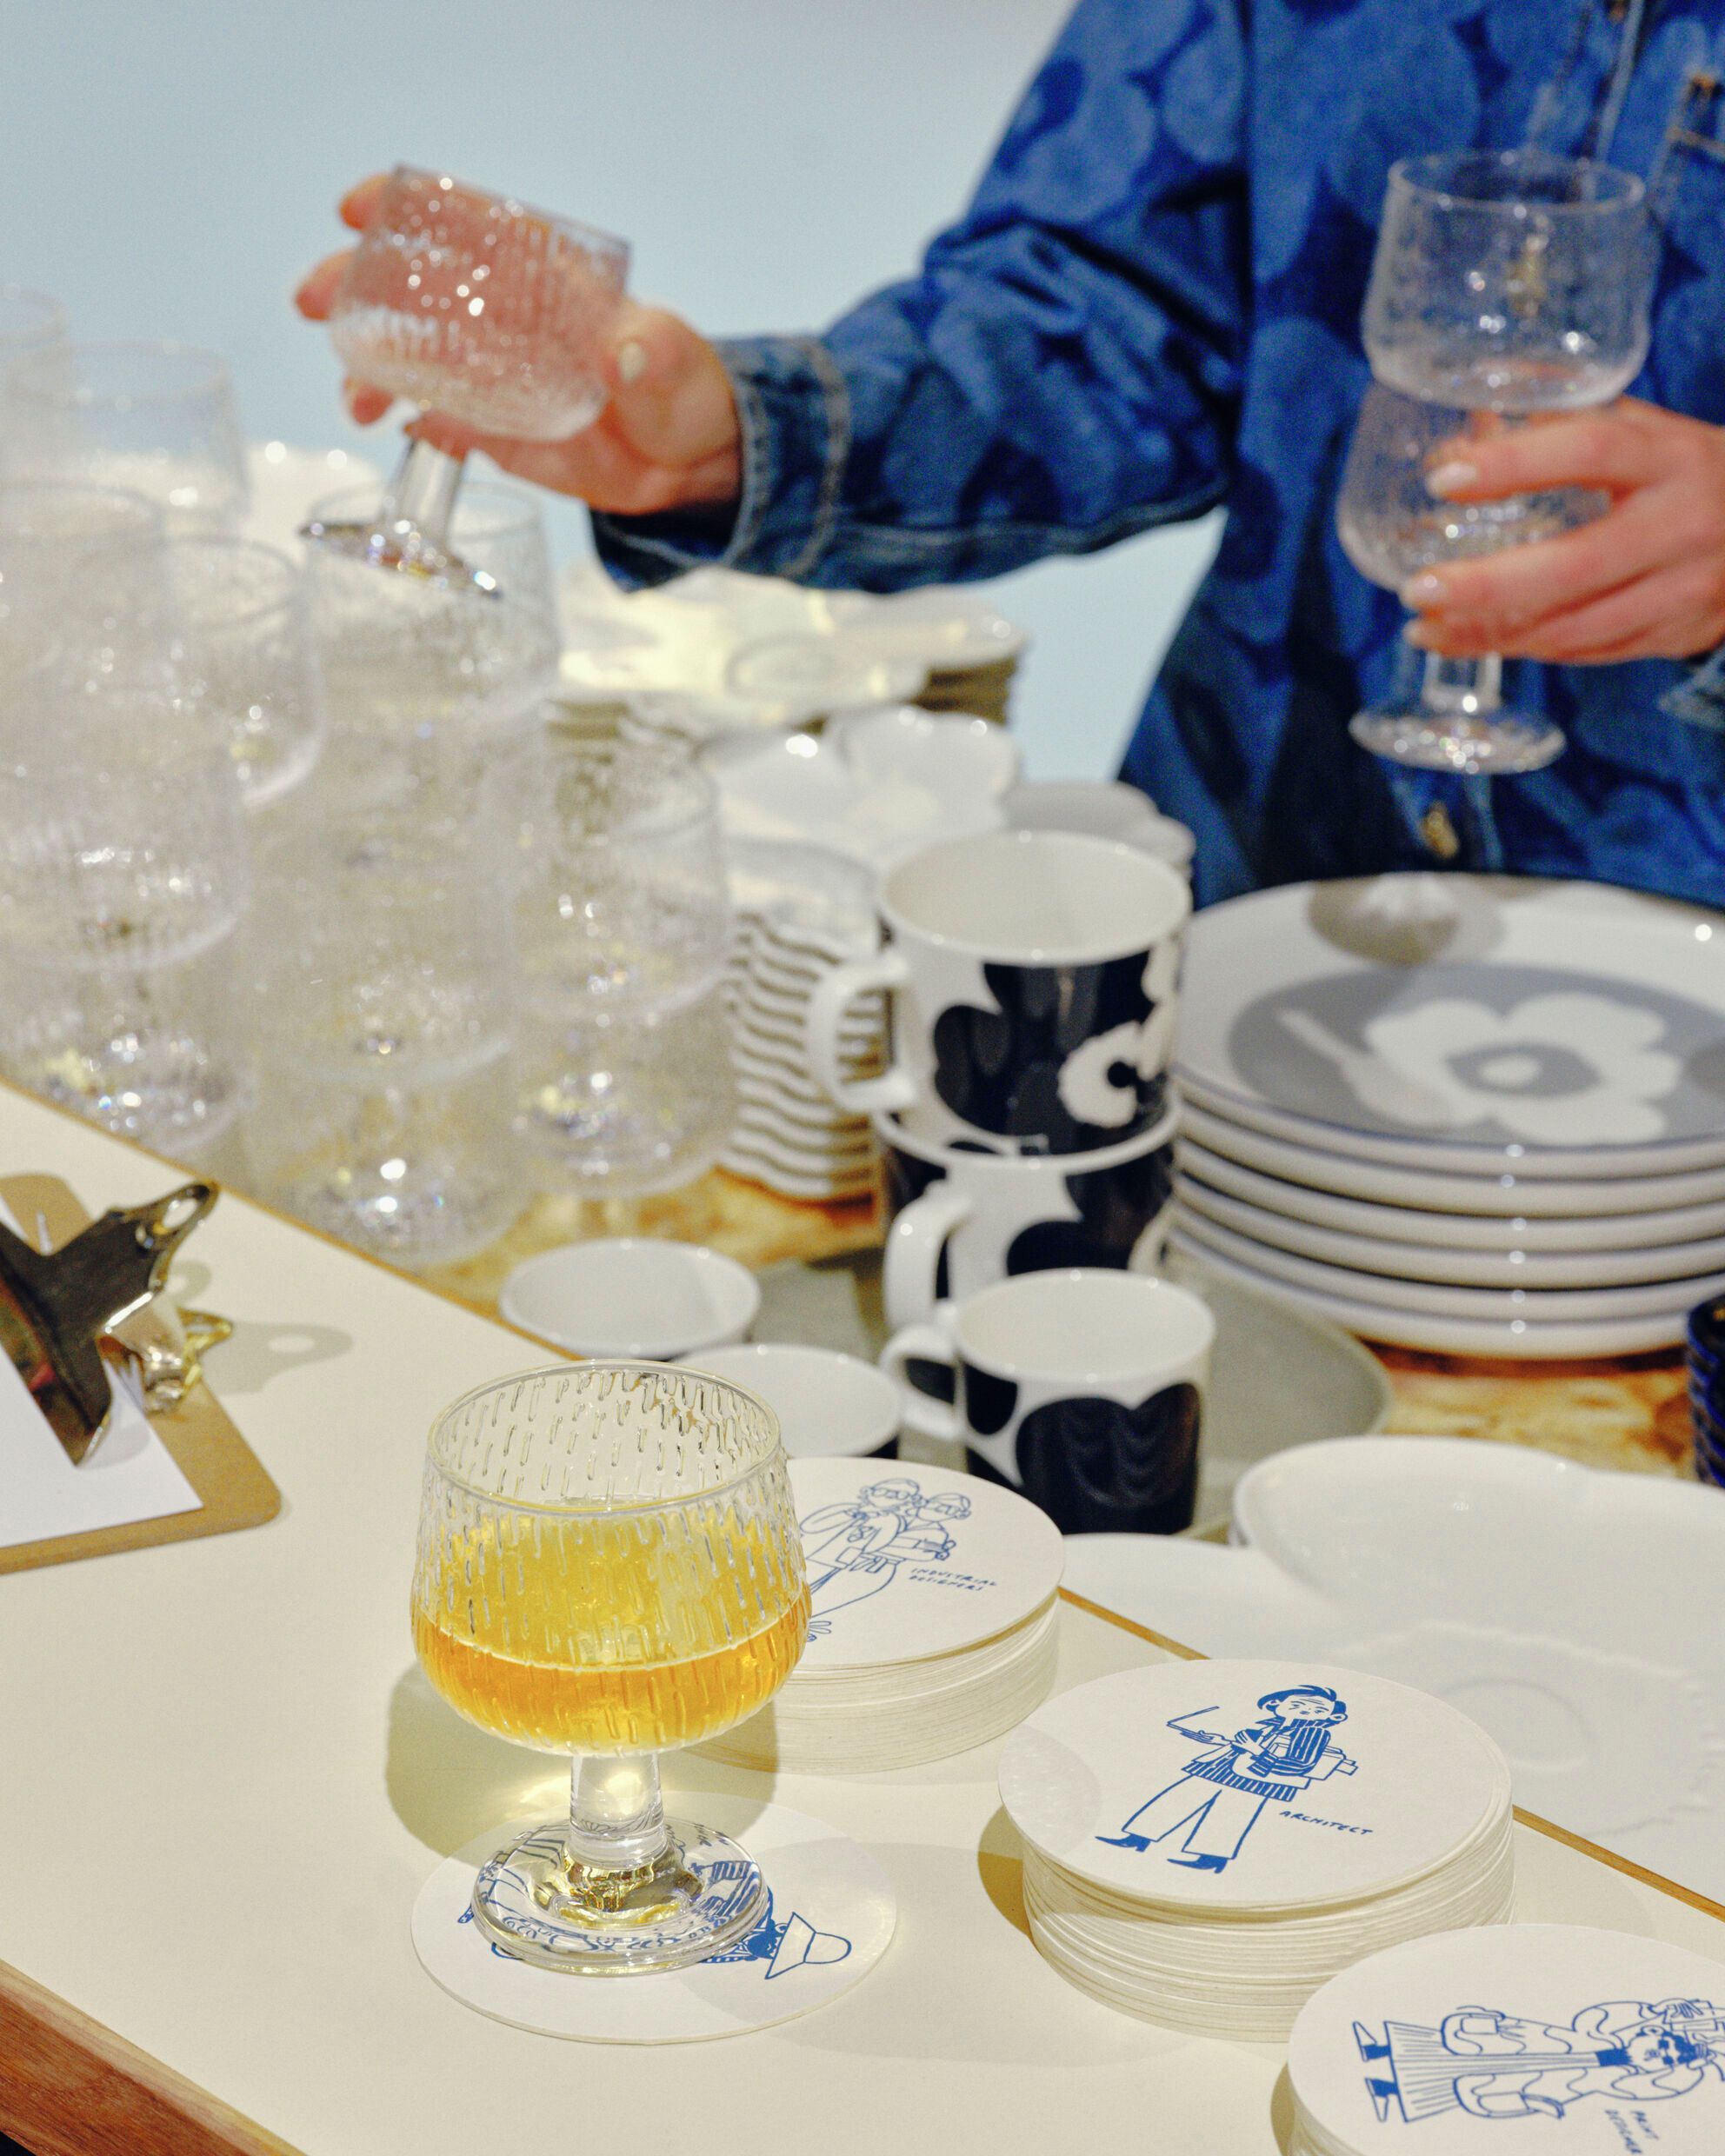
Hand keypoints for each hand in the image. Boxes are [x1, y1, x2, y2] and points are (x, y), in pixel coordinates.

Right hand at [293, 174, 741, 515]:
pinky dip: (406, 422)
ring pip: (411, 354)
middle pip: (415, 287)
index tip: (359, 207)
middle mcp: (505, 317)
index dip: (409, 208)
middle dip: (356, 285)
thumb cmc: (684, 390)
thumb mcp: (676, 362)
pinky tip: (388, 428)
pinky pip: (435, 420)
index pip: (468, 224)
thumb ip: (653, 350)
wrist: (689, 464)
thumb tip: (627, 351)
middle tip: (314, 301)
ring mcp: (491, 373)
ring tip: (353, 397)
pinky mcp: (491, 428)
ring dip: (368, 366)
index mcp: (542, 277)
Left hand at [1400, 398, 1724, 663]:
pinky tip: (1473, 640)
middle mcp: (1681, 525)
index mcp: (1670, 457)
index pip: (1590, 450)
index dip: (1513, 464)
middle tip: (1415, 589)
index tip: (1442, 477)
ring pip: (1574, 626)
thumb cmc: (1690, 473)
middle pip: (1574, 564)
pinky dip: (1525, 649)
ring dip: (1489, 634)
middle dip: (1484, 585)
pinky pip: (1587, 652)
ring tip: (1422, 629)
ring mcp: (1683, 588)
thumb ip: (1566, 425)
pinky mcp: (1676, 634)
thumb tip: (1466, 423)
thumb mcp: (1649, 433)